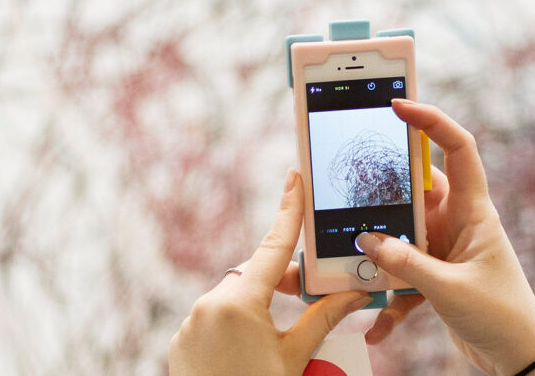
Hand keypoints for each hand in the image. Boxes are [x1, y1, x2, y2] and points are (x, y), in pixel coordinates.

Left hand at [169, 170, 372, 374]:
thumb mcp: (297, 357)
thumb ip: (322, 318)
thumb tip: (355, 292)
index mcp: (239, 302)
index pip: (272, 246)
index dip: (288, 211)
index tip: (294, 178)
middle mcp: (208, 304)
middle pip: (252, 277)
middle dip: (278, 283)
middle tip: (307, 292)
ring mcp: (189, 324)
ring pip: (232, 300)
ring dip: (256, 309)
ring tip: (277, 339)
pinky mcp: (179, 344)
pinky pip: (212, 322)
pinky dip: (233, 328)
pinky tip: (248, 352)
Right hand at [357, 99, 534, 375]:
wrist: (519, 356)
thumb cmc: (501, 314)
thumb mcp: (450, 288)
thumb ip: (406, 264)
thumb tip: (368, 240)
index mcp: (473, 210)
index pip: (457, 148)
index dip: (431, 121)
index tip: (398, 105)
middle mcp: (457, 221)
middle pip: (414, 189)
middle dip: (382, 193)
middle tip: (351, 191)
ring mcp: (444, 247)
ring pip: (401, 232)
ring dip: (380, 250)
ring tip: (352, 258)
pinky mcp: (433, 273)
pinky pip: (402, 273)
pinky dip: (388, 297)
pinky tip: (377, 326)